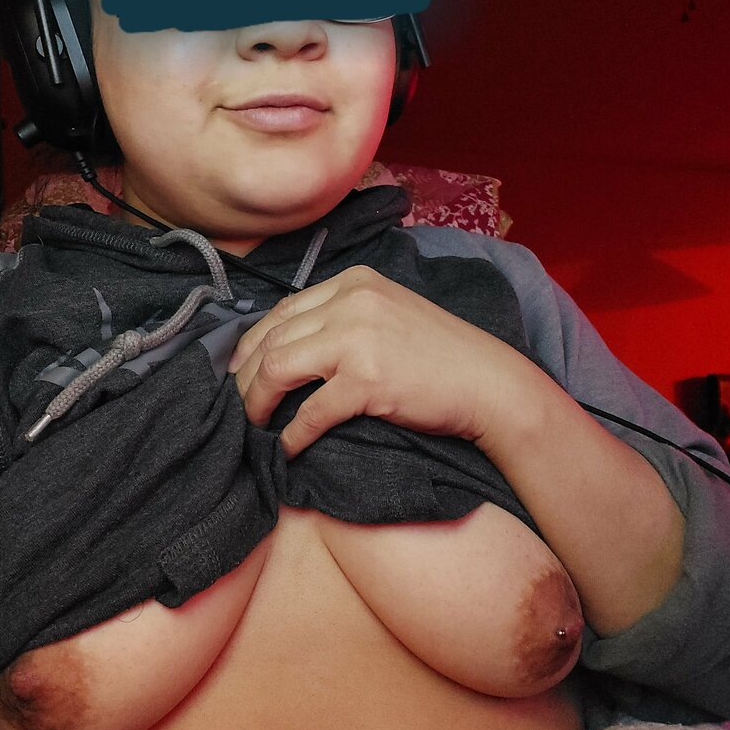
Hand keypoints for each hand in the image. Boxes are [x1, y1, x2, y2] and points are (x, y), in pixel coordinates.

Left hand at [229, 265, 539, 457]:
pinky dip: (293, 434)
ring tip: (254, 424)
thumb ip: (342, 317)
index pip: (283, 309)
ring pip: (279, 368)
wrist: (489, 382)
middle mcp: (351, 302)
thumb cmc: (440, 354)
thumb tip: (287, 346)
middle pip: (273, 337)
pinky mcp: (367, 380)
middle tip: (240, 403)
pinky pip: (310, 411)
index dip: (253, 343)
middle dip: (247, 375)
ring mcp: (358, 339)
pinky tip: (289, 448)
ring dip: (258, 401)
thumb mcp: (387, 313)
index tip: (240, 369)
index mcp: (354, 281)